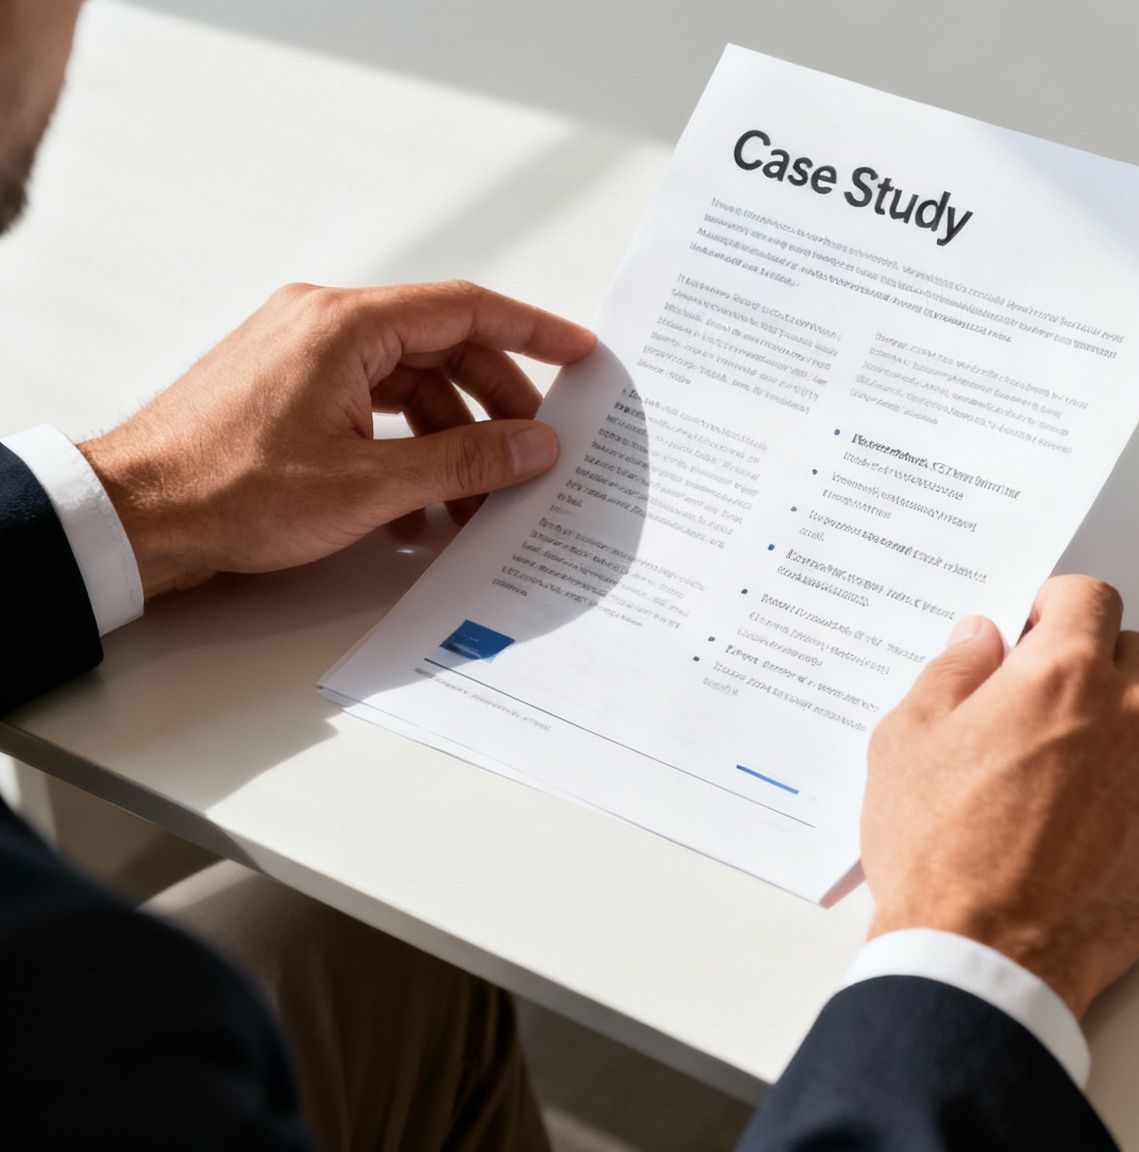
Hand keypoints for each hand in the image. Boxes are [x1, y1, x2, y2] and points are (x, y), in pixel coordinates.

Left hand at [79, 280, 596, 595]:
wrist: (135, 517)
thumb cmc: (230, 490)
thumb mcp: (370, 486)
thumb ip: (466, 462)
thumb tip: (535, 446)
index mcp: (345, 325)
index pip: (465, 308)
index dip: (534, 331)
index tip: (581, 354)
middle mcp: (323, 325)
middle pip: (442, 348)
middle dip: (495, 406)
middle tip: (534, 452)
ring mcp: (301, 356)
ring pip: (408, 384)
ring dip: (450, 440)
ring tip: (475, 501)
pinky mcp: (287, 391)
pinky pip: (371, 406)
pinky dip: (406, 448)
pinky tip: (419, 508)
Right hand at [863, 575, 1138, 1018]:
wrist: (988, 958)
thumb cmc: (943, 853)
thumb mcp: (908, 740)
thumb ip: (954, 670)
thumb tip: (982, 638)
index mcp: (1065, 674)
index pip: (1090, 596)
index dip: (1057, 607)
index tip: (1037, 630)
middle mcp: (1133, 713)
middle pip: (1137, 651)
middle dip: (1095, 663)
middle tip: (1046, 705)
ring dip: (1129, 724)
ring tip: (1073, 768)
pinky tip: (1096, 820)